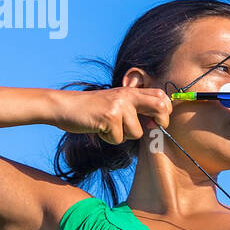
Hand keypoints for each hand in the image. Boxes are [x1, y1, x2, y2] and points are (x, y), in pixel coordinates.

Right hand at [58, 87, 172, 144]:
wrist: (64, 106)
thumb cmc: (91, 109)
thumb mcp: (115, 103)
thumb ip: (135, 109)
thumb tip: (156, 124)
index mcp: (131, 91)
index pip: (161, 95)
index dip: (165, 110)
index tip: (158, 121)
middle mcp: (127, 95)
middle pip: (160, 106)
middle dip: (162, 122)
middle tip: (151, 127)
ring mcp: (119, 106)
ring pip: (137, 132)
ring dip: (123, 136)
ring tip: (107, 126)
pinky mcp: (109, 117)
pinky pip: (119, 138)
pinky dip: (109, 139)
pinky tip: (98, 128)